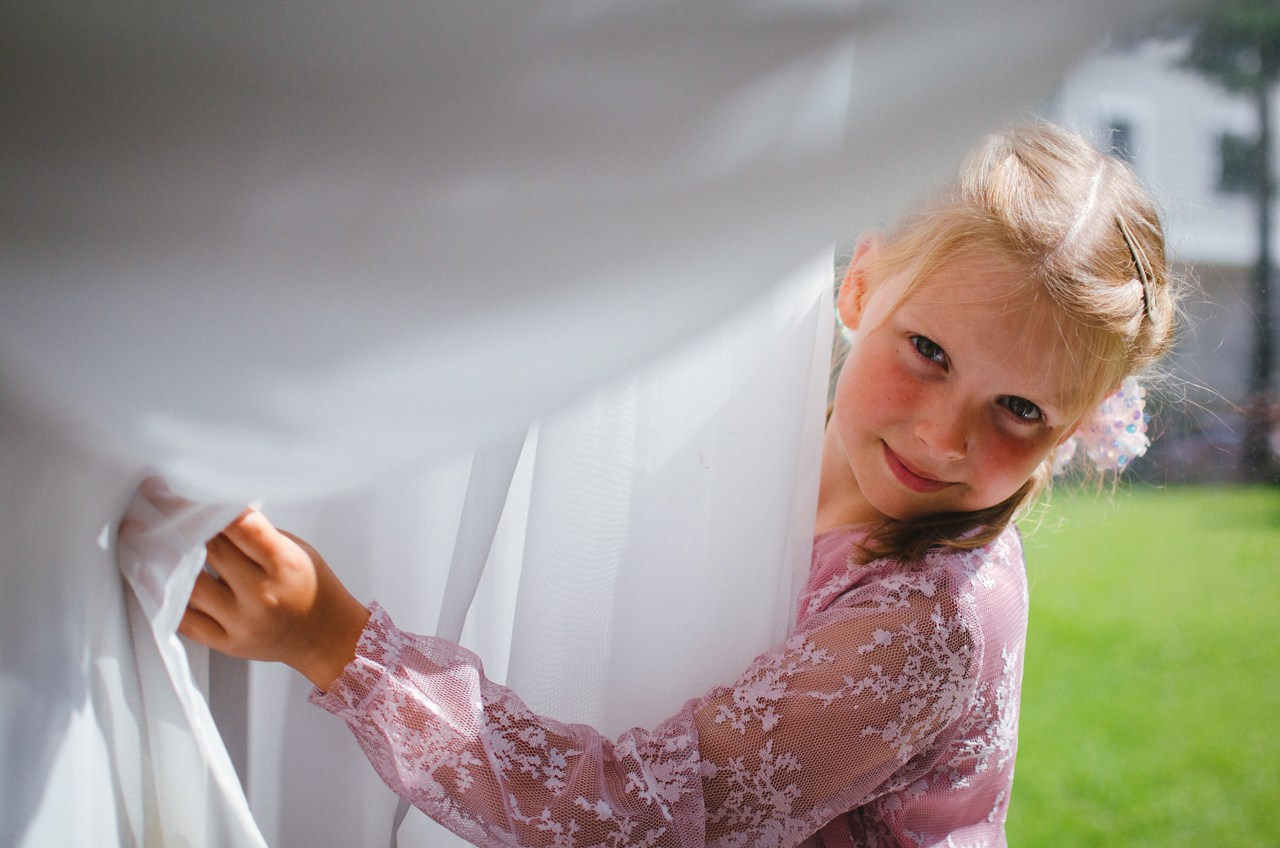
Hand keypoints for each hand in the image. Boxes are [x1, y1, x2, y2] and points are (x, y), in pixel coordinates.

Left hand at [180, 509, 370, 691]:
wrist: (326, 636)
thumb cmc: (312, 587)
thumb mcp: (297, 551)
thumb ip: (259, 535)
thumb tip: (216, 514)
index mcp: (285, 565)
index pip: (242, 526)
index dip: (217, 508)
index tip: (198, 494)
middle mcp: (262, 594)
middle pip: (213, 550)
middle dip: (193, 528)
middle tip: (177, 513)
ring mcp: (242, 622)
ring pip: (191, 584)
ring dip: (176, 562)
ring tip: (167, 546)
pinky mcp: (227, 642)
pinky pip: (185, 620)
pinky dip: (172, 599)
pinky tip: (168, 582)